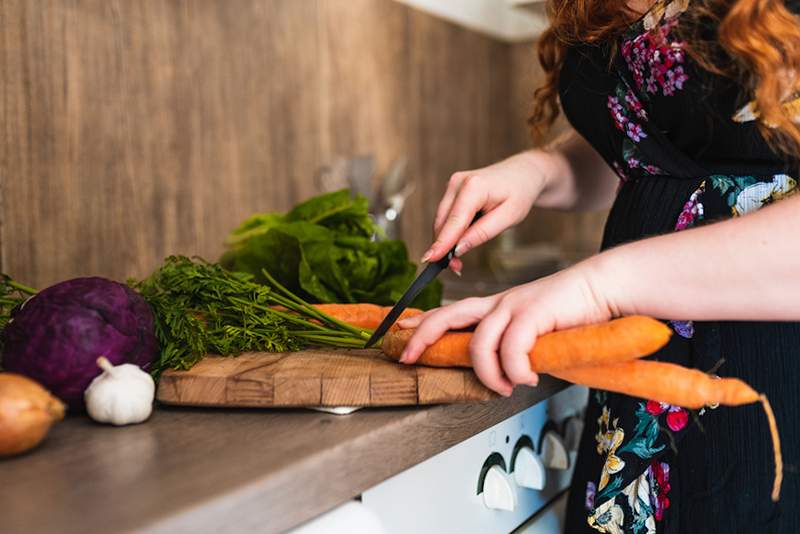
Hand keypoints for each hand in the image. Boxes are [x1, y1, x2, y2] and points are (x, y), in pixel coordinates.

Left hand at [397, 263, 611, 395]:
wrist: (603, 288)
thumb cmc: (573, 314)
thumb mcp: (536, 335)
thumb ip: (516, 351)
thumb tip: (506, 377)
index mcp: (497, 307)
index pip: (451, 312)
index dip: (423, 322)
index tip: (402, 331)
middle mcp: (498, 303)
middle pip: (447, 316)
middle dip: (422, 337)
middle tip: (408, 359)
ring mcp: (513, 305)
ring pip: (479, 342)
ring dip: (489, 374)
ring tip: (505, 387)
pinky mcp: (532, 311)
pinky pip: (510, 347)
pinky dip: (515, 369)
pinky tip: (528, 377)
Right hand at [422, 153, 547, 273]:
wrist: (524, 172)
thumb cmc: (520, 193)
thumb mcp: (509, 217)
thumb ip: (482, 233)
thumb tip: (458, 248)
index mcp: (474, 186)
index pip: (454, 221)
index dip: (442, 243)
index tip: (431, 260)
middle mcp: (458, 182)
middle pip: (443, 222)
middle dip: (445, 247)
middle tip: (456, 269)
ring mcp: (453, 185)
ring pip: (441, 221)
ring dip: (446, 242)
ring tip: (458, 261)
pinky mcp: (452, 191)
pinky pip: (446, 216)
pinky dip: (450, 233)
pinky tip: (459, 244)